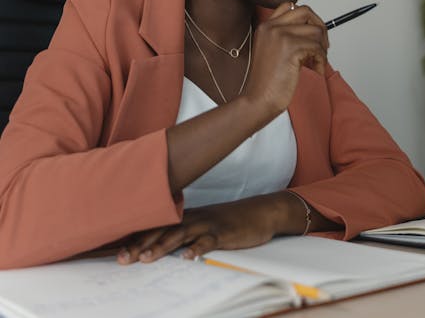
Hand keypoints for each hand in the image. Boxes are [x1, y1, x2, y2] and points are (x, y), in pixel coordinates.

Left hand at [117, 196, 283, 264]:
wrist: (258, 212)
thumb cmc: (228, 221)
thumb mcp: (203, 225)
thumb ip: (183, 232)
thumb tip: (160, 246)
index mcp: (185, 218)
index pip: (156, 227)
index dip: (137, 239)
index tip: (118, 251)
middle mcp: (192, 219)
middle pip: (162, 230)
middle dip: (141, 244)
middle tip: (123, 258)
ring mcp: (207, 225)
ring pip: (180, 235)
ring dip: (162, 246)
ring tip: (146, 258)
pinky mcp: (223, 233)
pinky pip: (209, 241)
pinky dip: (198, 249)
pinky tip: (188, 258)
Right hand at [242, 3, 328, 116]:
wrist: (258, 99)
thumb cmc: (266, 81)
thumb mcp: (271, 50)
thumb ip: (285, 36)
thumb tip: (312, 29)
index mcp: (265, 26)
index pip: (290, 6)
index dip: (306, 18)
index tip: (311, 34)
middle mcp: (272, 27)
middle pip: (306, 12)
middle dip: (319, 27)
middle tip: (322, 46)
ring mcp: (281, 35)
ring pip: (316, 30)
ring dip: (322, 48)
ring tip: (316, 62)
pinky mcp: (291, 48)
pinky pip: (318, 47)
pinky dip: (321, 60)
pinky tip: (315, 70)